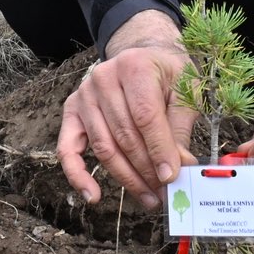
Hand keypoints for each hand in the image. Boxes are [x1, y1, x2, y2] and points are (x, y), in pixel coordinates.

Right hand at [57, 9, 195, 208]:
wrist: (142, 55)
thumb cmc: (167, 74)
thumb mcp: (186, 89)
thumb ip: (181, 126)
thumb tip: (180, 166)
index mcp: (134, 66)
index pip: (144, 116)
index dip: (158, 149)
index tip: (171, 176)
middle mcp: (103, 78)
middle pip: (124, 135)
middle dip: (146, 170)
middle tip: (165, 194)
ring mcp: (84, 95)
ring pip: (103, 148)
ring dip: (126, 178)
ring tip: (149, 198)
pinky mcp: (72, 112)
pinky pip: (68, 149)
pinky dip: (77, 175)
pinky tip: (92, 196)